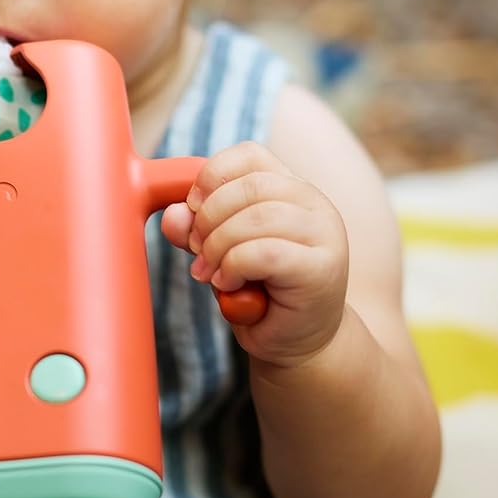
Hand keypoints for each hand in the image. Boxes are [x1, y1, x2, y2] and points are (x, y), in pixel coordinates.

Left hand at [160, 142, 348, 367]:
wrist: (299, 343)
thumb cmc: (260, 292)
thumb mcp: (218, 253)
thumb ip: (196, 229)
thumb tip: (174, 214)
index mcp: (291, 188)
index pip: (249, 155)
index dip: (211, 177)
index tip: (193, 211)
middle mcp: (314, 203)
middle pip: (248, 186)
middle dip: (208, 219)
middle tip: (198, 252)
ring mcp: (323, 234)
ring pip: (254, 218)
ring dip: (218, 247)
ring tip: (212, 274)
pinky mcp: (322, 268)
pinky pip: (263, 252)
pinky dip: (233, 267)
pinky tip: (229, 285)